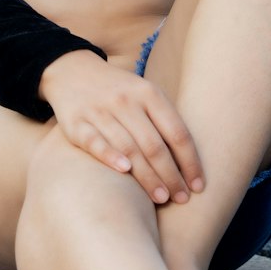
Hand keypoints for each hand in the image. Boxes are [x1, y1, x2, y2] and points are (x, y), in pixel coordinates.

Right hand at [38, 50, 203, 204]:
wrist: (72, 71)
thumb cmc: (118, 91)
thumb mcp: (144, 93)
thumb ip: (164, 120)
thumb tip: (189, 163)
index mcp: (148, 93)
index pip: (176, 132)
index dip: (190, 161)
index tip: (198, 185)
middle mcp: (125, 101)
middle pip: (154, 145)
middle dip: (171, 176)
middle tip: (181, 199)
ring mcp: (100, 111)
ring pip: (128, 148)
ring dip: (147, 176)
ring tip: (161, 198)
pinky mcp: (76, 123)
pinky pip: (95, 142)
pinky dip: (110, 157)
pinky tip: (125, 172)